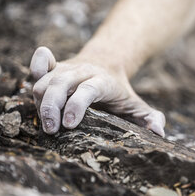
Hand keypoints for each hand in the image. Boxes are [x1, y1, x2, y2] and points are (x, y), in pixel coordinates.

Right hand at [29, 46, 164, 136]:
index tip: (70, 125)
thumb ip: (151, 118)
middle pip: (61, 84)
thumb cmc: (121, 91)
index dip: (77, 105)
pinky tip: (36, 82)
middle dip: (51, 107)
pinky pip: (40, 63)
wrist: (109, 62)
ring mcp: (67, 69)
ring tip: (46, 124)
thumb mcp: (138, 105)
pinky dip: (35, 68)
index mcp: (103, 82)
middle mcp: (82, 72)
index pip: (88, 89)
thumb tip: (159, 133)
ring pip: (45, 80)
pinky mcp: (55, 68)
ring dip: (40, 102)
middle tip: (52, 130)